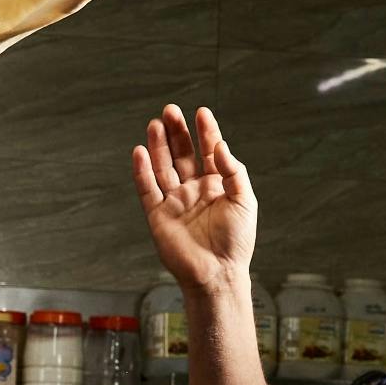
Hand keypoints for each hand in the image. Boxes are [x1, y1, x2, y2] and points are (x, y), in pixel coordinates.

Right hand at [129, 103, 258, 294]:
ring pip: (163, 167)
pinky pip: (148, 189)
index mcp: (217, 185)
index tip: (202, 113)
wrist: (218, 273)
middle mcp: (194, 190)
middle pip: (182, 154)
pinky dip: (142, 171)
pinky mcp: (158, 216)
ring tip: (156, 124)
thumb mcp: (245, 201)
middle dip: (177, 132)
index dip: (206, 131)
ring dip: (158, 145)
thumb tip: (220, 145)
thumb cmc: (237, 241)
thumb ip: (234, 171)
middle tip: (170, 110)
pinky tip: (140, 151)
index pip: (209, 151)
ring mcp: (175, 202)